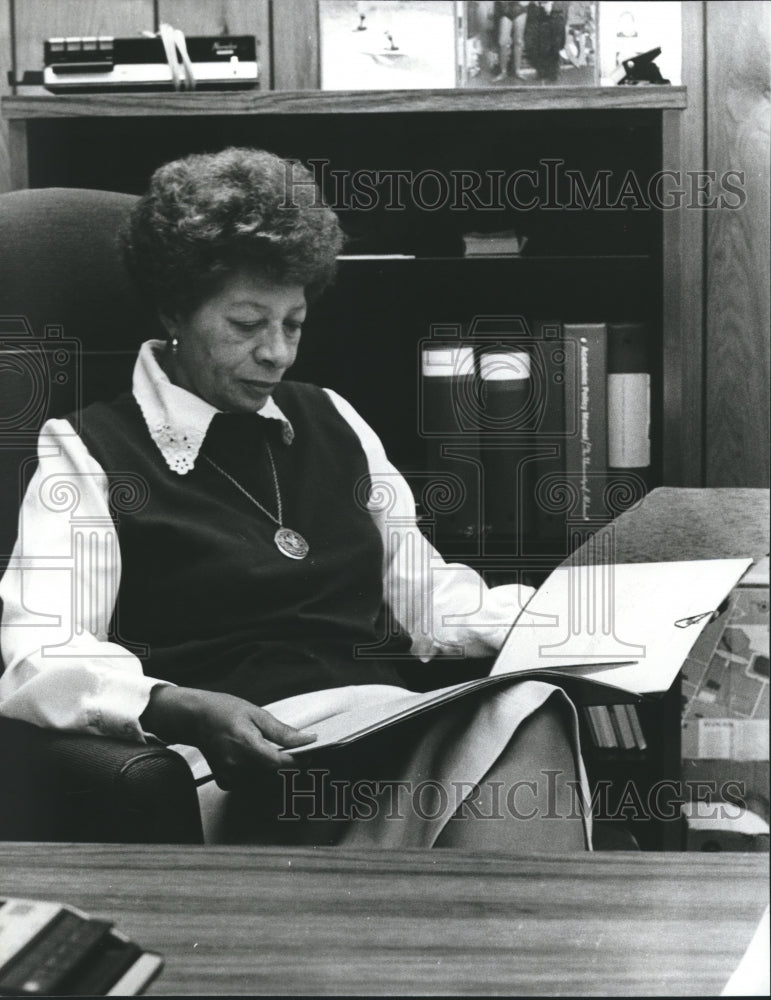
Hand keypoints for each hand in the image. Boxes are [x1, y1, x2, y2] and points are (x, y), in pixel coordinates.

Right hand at [140, 685, 316, 789]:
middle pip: (274, 773)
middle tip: (286, 748)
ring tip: (262, 748)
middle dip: (284, 762)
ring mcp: (230, 775)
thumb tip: (306, 739)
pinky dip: (256, 772)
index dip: (297, 761)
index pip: (279, 763)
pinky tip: (250, 758)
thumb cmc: (224, 711)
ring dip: (270, 767)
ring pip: (264, 779)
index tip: (307, 754)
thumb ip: (282, 731)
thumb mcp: (256, 714)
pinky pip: (250, 782)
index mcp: (246, 744)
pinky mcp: (225, 781)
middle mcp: (237, 764)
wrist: (196, 719)